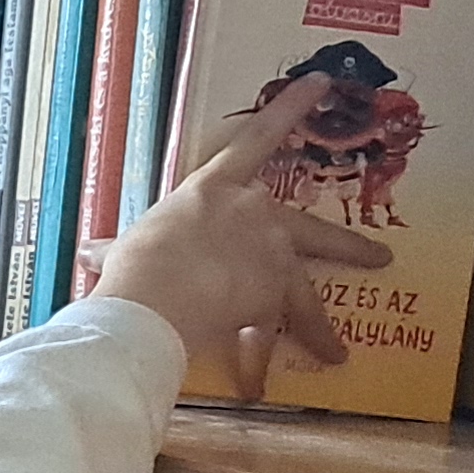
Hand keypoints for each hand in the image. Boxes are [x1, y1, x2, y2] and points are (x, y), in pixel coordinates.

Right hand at [93, 79, 389, 399]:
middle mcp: (255, 215)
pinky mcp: (275, 298)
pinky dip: (258, 366)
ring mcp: (272, 257)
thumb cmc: (137, 258)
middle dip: (348, 248)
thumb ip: (121, 250)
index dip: (289, 107)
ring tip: (336, 353)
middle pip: (311, 231)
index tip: (320, 83)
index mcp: (215, 190)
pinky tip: (257, 389)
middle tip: (379, 257)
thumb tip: (94, 254)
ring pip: (305, 295)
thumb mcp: (127, 247)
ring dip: (320, 329)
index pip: (257, 137)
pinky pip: (270, 338)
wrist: (159, 291)